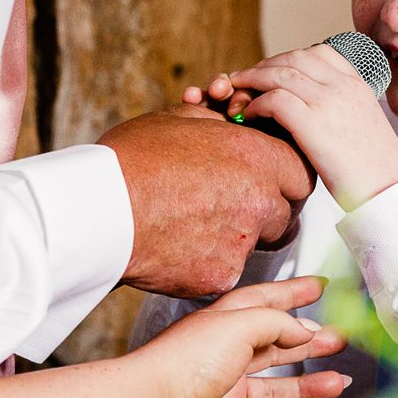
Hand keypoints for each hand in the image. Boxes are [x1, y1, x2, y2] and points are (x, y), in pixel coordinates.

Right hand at [99, 105, 314, 296]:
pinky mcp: (219, 277)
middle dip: (268, 209)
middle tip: (234, 202)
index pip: (302, 172)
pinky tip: (177, 246)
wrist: (95, 211)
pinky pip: (226, 269)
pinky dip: (208, 261)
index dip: (285, 175)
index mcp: (257, 158)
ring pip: (257, 244)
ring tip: (194, 222)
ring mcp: (242, 244)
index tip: (268, 177)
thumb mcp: (179, 120)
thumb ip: (219, 126)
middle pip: (288, 213)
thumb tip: (230, 124)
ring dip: (238, 236)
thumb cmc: (131, 161)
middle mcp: (260, 202)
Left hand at [137, 276, 350, 397]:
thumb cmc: (186, 360)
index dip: (291, 295)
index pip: (262, 304)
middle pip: (274, 350)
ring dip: (309, 386)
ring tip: (339, 381)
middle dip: (308, 344)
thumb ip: (278, 323)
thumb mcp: (239, 322)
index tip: (318, 288)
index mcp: (221, 327)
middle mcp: (223, 361)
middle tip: (339, 340)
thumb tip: (304, 331)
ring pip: (276, 391)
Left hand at [194, 45, 397, 209]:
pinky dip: (256, 104)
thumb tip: (320, 115)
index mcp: (357, 85)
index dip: (290, 57)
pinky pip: (274, 100)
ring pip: (279, 73)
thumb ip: (342, 110)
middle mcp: (343, 86)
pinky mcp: (313, 123)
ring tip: (237, 91)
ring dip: (252, 80)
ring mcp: (328, 101)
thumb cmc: (376, 169)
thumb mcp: (364, 126)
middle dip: (265, 65)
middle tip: (247, 78)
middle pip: (294, 57)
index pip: (320, 52)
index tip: (274, 69)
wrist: (390, 189)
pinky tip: (248, 116)